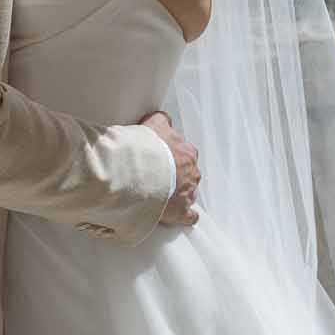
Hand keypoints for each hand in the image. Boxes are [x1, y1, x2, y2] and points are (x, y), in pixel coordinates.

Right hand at [143, 110, 200, 227]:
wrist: (142, 171)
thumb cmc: (147, 148)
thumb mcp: (153, 125)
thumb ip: (160, 121)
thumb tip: (162, 118)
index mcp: (186, 150)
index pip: (184, 151)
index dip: (171, 155)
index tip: (161, 158)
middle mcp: (191, 170)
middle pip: (188, 172)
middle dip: (177, 174)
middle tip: (159, 177)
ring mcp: (188, 191)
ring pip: (189, 191)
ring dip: (179, 193)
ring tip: (163, 197)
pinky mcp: (182, 211)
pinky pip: (189, 215)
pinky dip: (185, 216)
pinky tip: (178, 217)